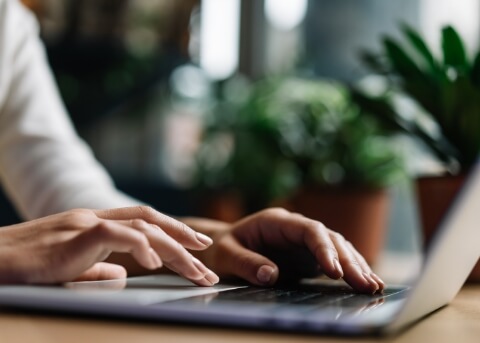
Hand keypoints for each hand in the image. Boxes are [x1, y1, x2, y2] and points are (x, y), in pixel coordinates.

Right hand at [0, 207, 218, 285]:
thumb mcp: (68, 268)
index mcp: (95, 225)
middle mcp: (94, 219)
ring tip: (196, 269)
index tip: (197, 247)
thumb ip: (97, 268)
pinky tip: (155, 264)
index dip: (173, 231)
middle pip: (150, 222)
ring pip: (142, 227)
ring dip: (173, 249)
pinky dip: (140, 247)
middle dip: (183, 239)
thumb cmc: (23, 267)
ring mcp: (84, 224)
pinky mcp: (73, 236)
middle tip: (209, 257)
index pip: (143, 221)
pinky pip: (115, 235)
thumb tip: (122, 275)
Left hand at [199, 208, 383, 293]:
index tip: (334, 270)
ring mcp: (303, 241)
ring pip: (337, 247)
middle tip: (365, 284)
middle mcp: (295, 228)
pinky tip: (366, 282)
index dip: (324, 248)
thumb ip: (246, 263)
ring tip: (373, 286)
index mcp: (276, 221)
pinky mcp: (307, 255)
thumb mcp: (226, 255)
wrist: (223, 247)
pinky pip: (334, 260)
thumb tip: (270, 275)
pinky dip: (350, 270)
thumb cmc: (222, 249)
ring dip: (355, 265)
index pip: (309, 230)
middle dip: (348, 260)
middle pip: (329, 238)